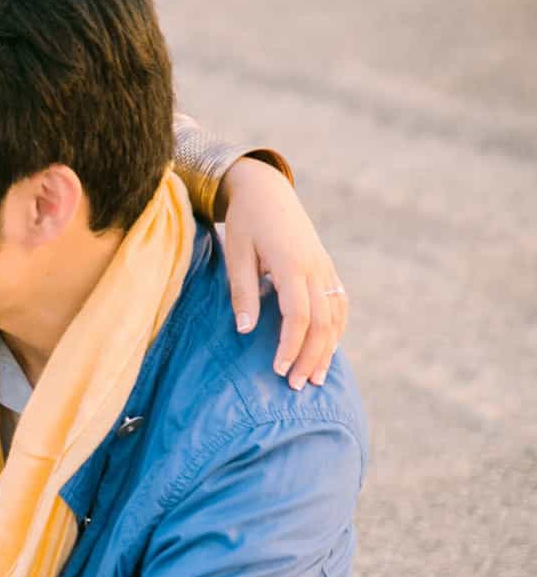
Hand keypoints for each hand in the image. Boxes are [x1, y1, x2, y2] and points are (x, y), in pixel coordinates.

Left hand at [220, 158, 347, 389]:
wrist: (266, 190)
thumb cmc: (245, 223)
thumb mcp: (236, 254)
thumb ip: (242, 292)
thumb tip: (244, 331)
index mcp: (292, 265)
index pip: (298, 315)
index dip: (290, 346)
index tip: (277, 370)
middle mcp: (315, 268)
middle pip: (322, 321)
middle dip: (311, 356)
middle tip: (297, 386)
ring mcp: (325, 268)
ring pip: (335, 316)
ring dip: (327, 348)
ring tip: (315, 378)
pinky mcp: (327, 268)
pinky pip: (339, 304)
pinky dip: (336, 329)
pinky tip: (328, 350)